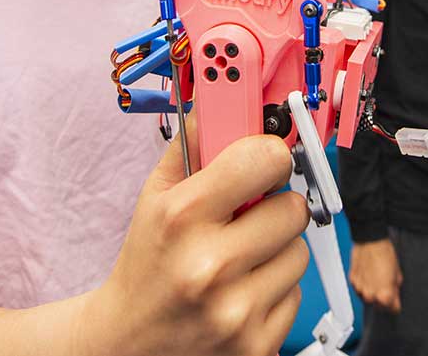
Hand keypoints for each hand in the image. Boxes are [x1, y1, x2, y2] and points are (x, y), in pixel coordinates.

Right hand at [96, 115, 310, 355]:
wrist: (127, 344)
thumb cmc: (147, 262)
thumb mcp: (155, 197)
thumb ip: (193, 144)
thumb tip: (226, 96)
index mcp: (182, 217)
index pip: (265, 158)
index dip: (269, 155)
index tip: (264, 161)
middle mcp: (209, 265)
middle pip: (292, 208)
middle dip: (274, 207)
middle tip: (248, 216)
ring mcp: (235, 311)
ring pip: (300, 252)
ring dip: (277, 251)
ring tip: (240, 259)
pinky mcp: (256, 347)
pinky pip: (295, 295)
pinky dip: (274, 290)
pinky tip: (240, 292)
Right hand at [349, 238, 401, 312]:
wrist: (370, 241)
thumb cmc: (384, 254)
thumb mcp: (397, 273)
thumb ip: (396, 289)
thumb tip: (395, 294)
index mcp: (384, 295)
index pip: (392, 310)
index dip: (396, 305)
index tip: (396, 301)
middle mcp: (370, 295)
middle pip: (378, 306)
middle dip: (384, 300)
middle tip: (387, 289)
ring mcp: (359, 288)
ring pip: (367, 298)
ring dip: (372, 293)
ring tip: (376, 281)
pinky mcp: (352, 280)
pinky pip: (358, 288)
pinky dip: (363, 285)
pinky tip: (368, 276)